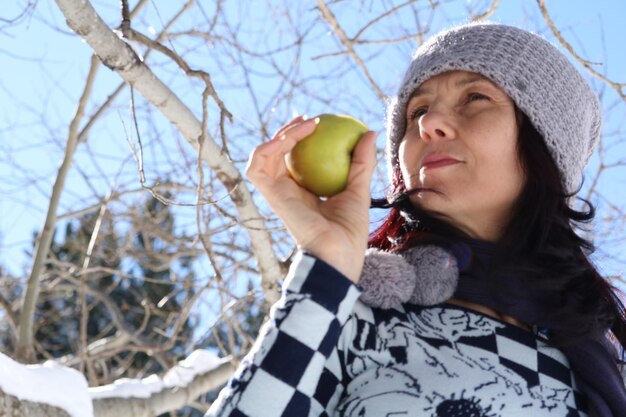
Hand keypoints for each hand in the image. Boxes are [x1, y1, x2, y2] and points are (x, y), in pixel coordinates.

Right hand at [246, 115, 377, 282]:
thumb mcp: (359, 188)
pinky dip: (264, 149)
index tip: (317, 123)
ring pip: (263, 156)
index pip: (294, 159)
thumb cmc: (350, 230)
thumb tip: (370, 133)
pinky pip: (256, 168)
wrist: (340, 253)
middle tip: (308, 119)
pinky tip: (286, 138)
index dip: (299, 138)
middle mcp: (286, 191)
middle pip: (276, 154)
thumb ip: (361, 162)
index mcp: (303, 191)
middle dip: (287, 132)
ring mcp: (276, 193)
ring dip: (278, 136)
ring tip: (302, 125)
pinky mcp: (270, 196)